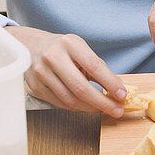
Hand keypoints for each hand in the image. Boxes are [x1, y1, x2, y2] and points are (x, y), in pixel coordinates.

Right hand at [7, 26, 125, 115]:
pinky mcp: (34, 86)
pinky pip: (60, 103)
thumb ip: (99, 68)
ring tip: (103, 109)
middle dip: (102, 103)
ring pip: (70, 99)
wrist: (32, 46)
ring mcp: (40, 73)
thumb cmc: (63, 49)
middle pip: (80, 88)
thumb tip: (118, 91)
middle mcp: (52, 57)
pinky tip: (86, 106)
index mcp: (69, 44)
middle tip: (117, 110)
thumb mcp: (82, 50)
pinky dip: (76, 107)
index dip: (110, 83)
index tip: (122, 95)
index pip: (94, 66)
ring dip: (90, 108)